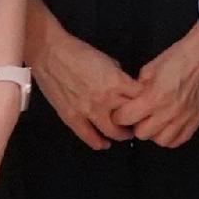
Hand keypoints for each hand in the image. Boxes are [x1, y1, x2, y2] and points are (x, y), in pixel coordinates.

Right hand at [28, 9, 134, 150]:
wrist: (50, 54)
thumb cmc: (80, 53)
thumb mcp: (109, 61)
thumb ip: (120, 78)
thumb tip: (128, 90)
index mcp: (117, 82)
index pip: (142, 99)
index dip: (147, 104)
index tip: (148, 106)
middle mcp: (106, 99)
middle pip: (130, 118)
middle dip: (137, 121)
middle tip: (139, 122)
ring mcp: (88, 110)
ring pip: (112, 132)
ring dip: (121, 134)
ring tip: (124, 134)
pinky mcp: (71, 117)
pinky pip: (88, 136)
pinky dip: (98, 142)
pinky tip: (104, 144)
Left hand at [124, 29, 198, 149]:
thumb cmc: (179, 57)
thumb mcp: (150, 68)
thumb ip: (138, 88)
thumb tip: (132, 100)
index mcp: (154, 97)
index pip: (126, 118)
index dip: (120, 115)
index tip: (122, 111)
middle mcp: (169, 111)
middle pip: (142, 133)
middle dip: (137, 124)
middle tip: (139, 116)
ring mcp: (185, 117)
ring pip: (161, 140)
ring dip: (155, 132)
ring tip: (155, 122)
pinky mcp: (198, 118)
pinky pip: (181, 139)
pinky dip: (172, 135)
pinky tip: (169, 126)